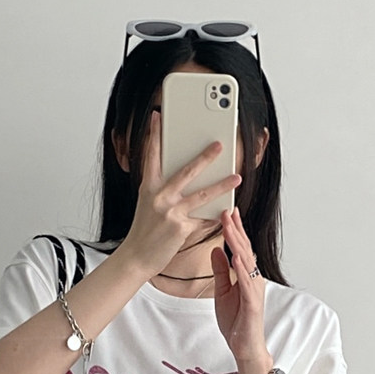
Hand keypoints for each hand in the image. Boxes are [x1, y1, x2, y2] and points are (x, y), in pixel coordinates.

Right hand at [119, 113, 240, 279]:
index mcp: (149, 187)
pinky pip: (204, 218)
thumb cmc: (145, 230)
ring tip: (237, 177)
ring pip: (201, 194)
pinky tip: (229, 208)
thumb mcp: (149, 203)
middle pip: (186, 171)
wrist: (137, 257)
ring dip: (222, 185)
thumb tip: (186, 173)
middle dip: (205, 157)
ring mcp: (170, 212)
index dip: (154, 135)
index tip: (158, 116)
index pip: (152, 155)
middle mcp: (159, 196)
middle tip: (220, 144)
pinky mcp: (180, 228)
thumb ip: (163, 188)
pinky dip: (217, 214)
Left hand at [211, 206, 267, 368]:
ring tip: (229, 226)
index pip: (240, 247)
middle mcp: (253, 278)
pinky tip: (236, 256)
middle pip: (244, 249)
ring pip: (246, 261)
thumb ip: (221, 271)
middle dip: (235, 229)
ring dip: (237, 242)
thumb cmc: (237, 321)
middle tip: (227, 210)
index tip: (226, 212)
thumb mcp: (222, 291)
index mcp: (246, 275)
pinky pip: (247, 282)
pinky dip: (242, 268)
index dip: (233, 230)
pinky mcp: (253, 302)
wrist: (244, 347)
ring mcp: (254, 289)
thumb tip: (216, 250)